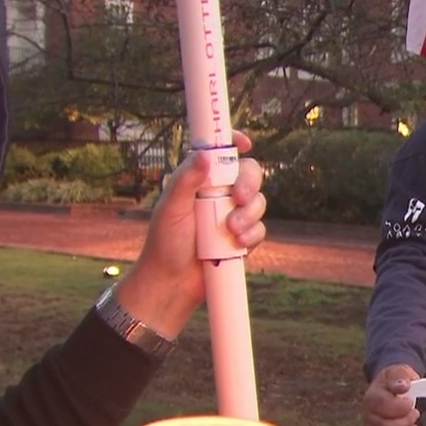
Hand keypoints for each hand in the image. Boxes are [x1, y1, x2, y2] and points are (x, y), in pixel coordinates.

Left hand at [114, 130, 266, 338]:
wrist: (173, 282)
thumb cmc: (165, 243)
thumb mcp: (171, 208)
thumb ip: (185, 179)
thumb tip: (205, 155)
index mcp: (200, 180)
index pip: (220, 154)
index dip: (234, 143)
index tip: (245, 143)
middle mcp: (219, 194)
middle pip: (249, 174)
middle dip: (250, 183)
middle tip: (240, 197)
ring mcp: (233, 215)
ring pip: (258, 202)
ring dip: (249, 214)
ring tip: (231, 230)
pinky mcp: (243, 237)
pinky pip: (260, 228)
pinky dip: (252, 234)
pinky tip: (238, 244)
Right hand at [363, 364, 421, 425]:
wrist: (392, 387)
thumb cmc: (396, 380)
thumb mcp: (398, 371)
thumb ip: (399, 377)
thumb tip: (402, 386)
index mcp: (372, 397)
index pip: (382, 406)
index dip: (400, 408)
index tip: (411, 403)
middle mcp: (369, 416)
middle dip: (405, 423)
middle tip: (416, 414)